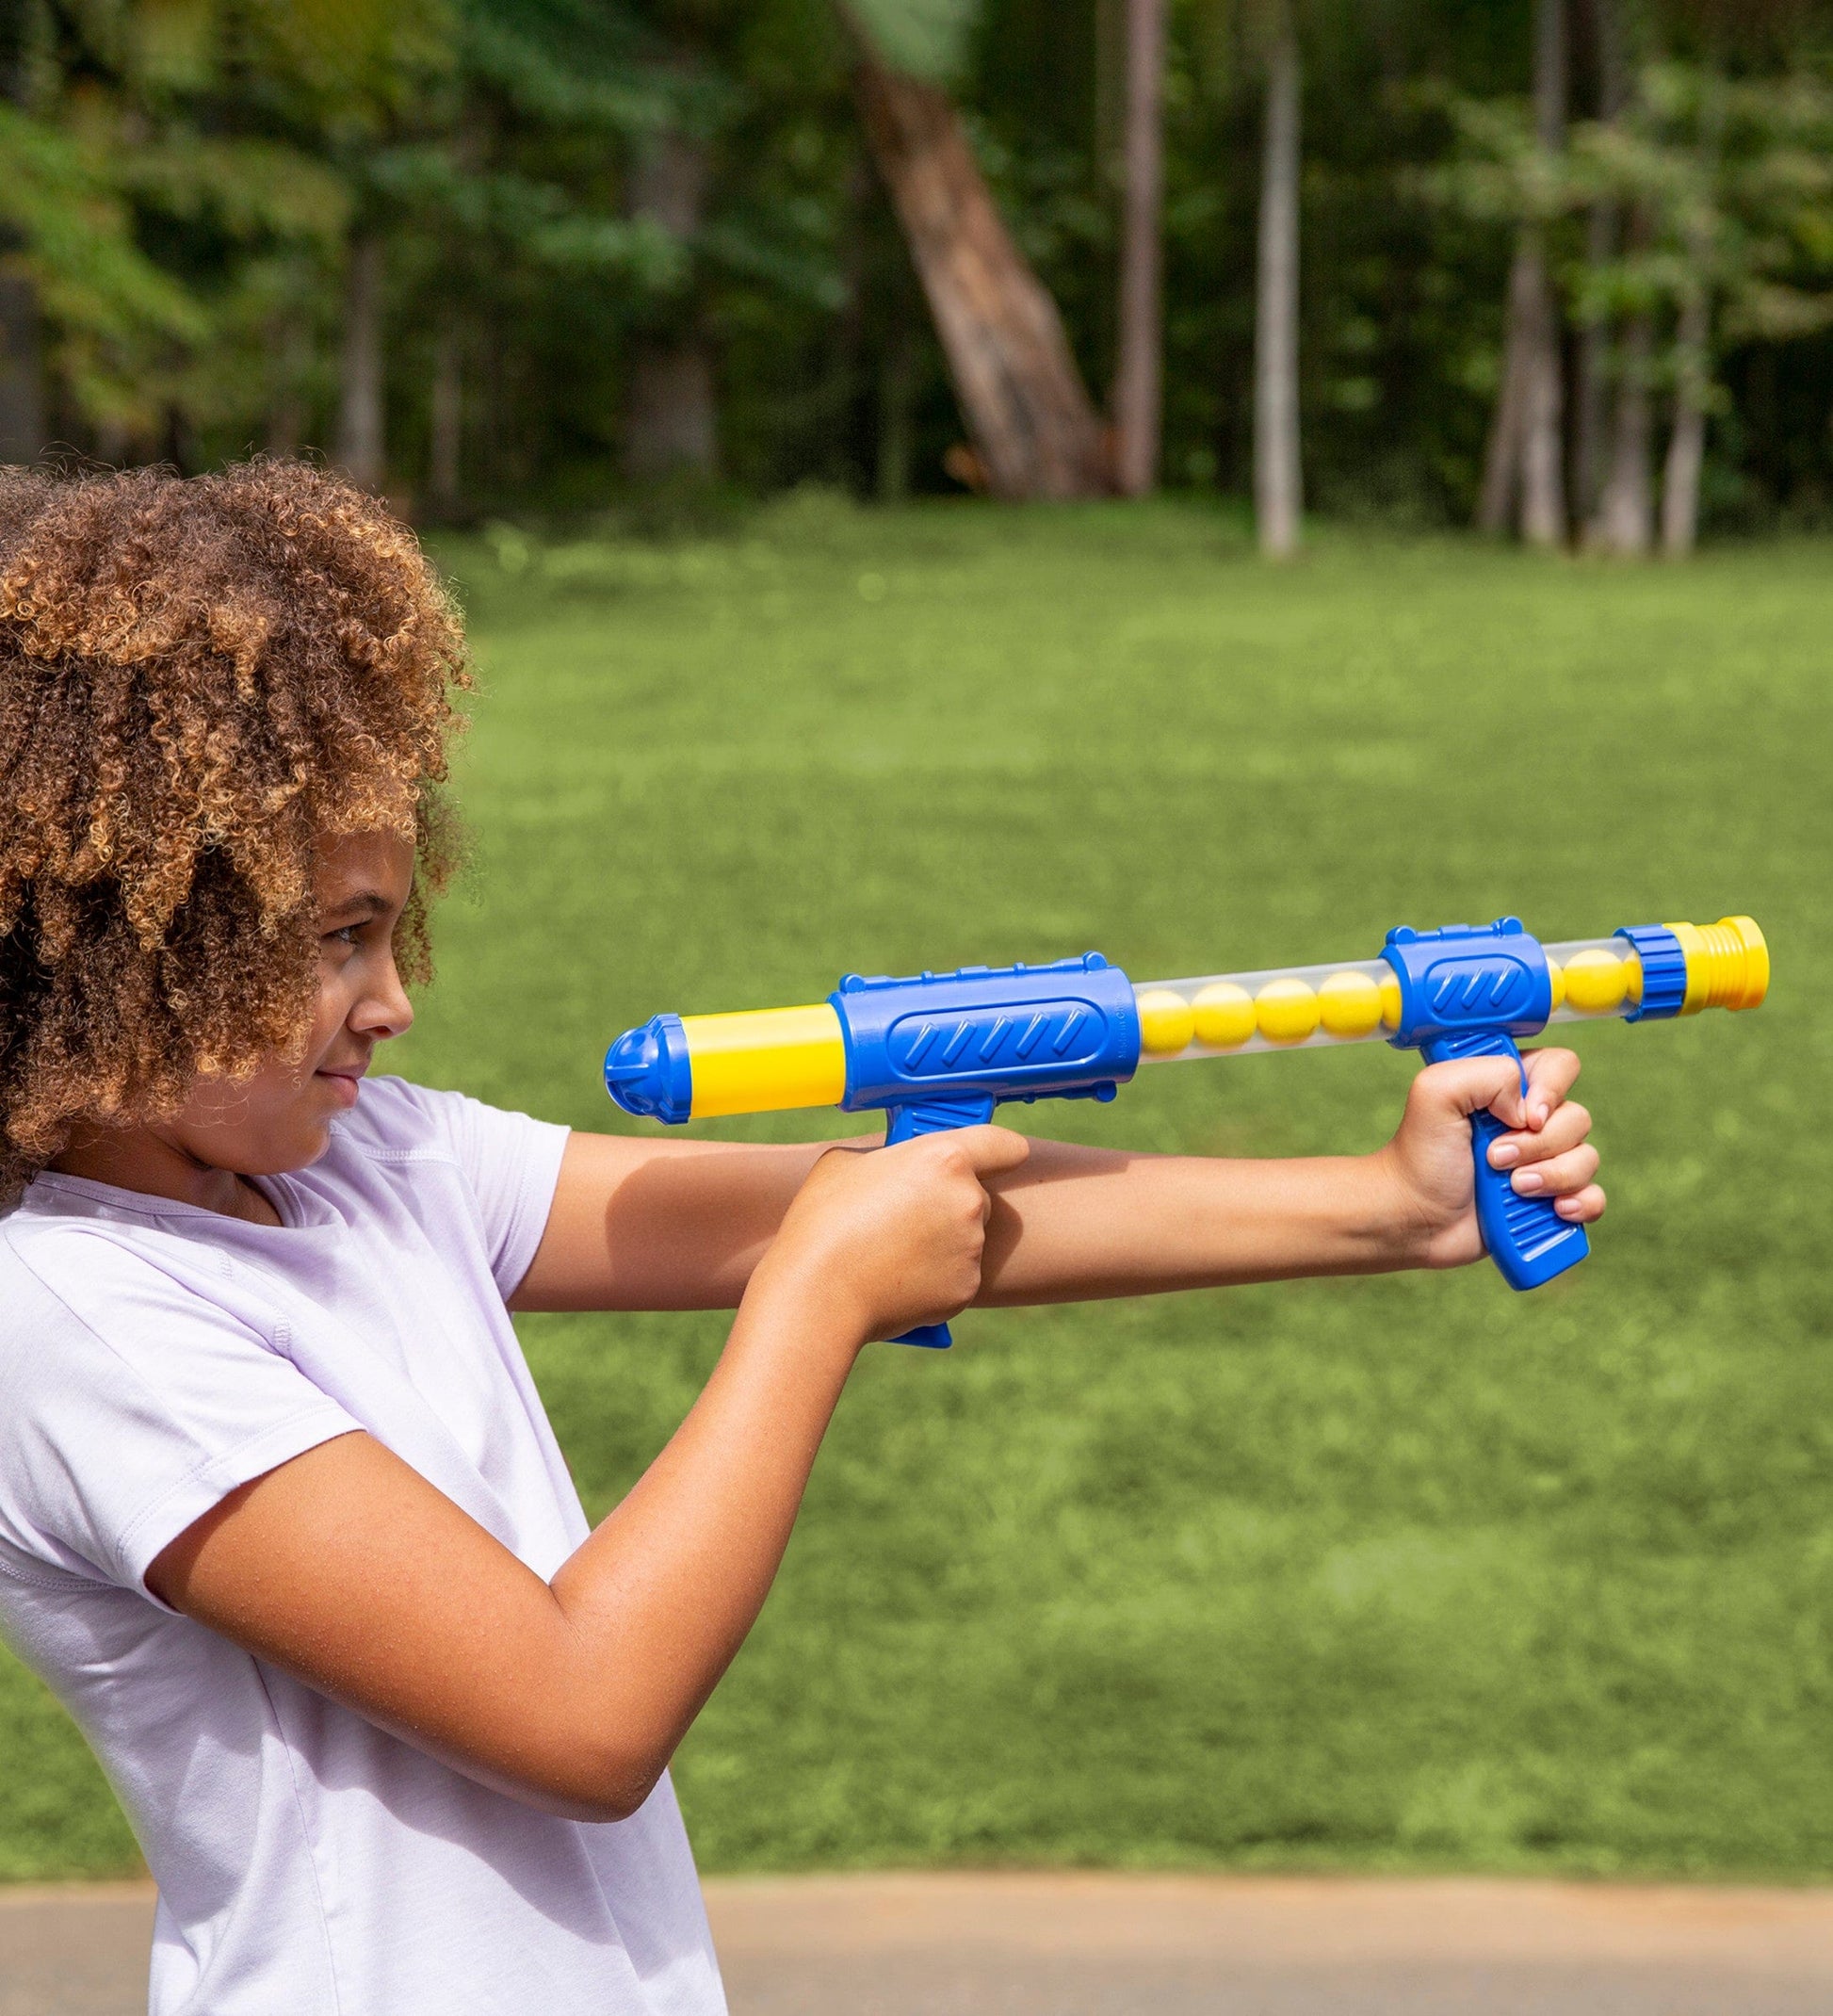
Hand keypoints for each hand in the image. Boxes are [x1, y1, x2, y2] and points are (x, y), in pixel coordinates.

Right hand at [754, 1125, 1031, 1345]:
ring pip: (968, 1238)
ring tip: (893, 1252)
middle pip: (979, 1195)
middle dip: (951, 1203)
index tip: (995, 1157)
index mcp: (946, 1160)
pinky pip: (958, 1275)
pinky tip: (898, 1278)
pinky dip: (937, 1277)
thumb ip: (888, 1158)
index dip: (1000, 1149)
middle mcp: (970, 1200)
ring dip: (943, 1241)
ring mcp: (972, 1248)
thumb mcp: (846, 1163)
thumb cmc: (823, 1220)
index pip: (1004, 1144)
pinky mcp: (966, 1288)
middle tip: (908, 1215)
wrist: (818, 1293)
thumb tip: (896, 1165)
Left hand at [1376, 1048, 1605, 1270]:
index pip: (1561, 1066)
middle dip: (1538, 1145)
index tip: (1525, 1116)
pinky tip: (1555, 1210)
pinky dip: (1581, 1204)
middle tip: (1494, 1159)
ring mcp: (1543, 1161)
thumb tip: (1527, 1107)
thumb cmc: (1420, 1155)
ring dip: (1553, 1176)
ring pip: (1587, 1159)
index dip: (1551, 1089)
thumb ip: (1485, 1074)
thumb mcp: (1435, 1093)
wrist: (1414, 1219)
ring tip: (1513, 1189)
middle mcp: (1531, 1121)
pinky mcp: (1550, 1199)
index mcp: (1508, 1087)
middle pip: (1577, 1118)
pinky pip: (1593, 1197)